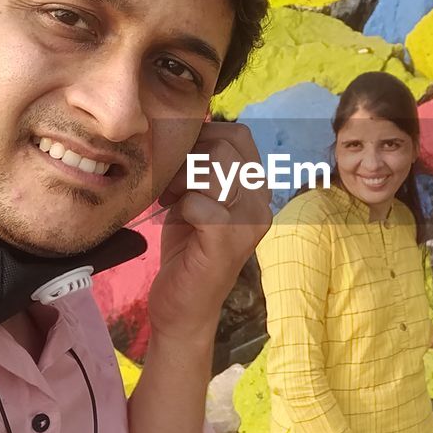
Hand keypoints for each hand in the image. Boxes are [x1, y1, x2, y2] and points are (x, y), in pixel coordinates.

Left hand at [148, 122, 271, 345]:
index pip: (237, 134)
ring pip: (215, 168)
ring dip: (181, 179)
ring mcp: (250, 222)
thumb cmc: (187, 248)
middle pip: (225, 146)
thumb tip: (186, 124)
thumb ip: (200, 163)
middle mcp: (262, 201)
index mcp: (257, 186)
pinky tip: (175, 219)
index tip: (180, 164)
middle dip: (188, 158)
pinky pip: (201, 202)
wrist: (183, 308)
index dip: (202, 138)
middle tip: (171, 186)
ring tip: (171, 199)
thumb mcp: (196, 194)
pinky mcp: (229, 242)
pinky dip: (180, 206)